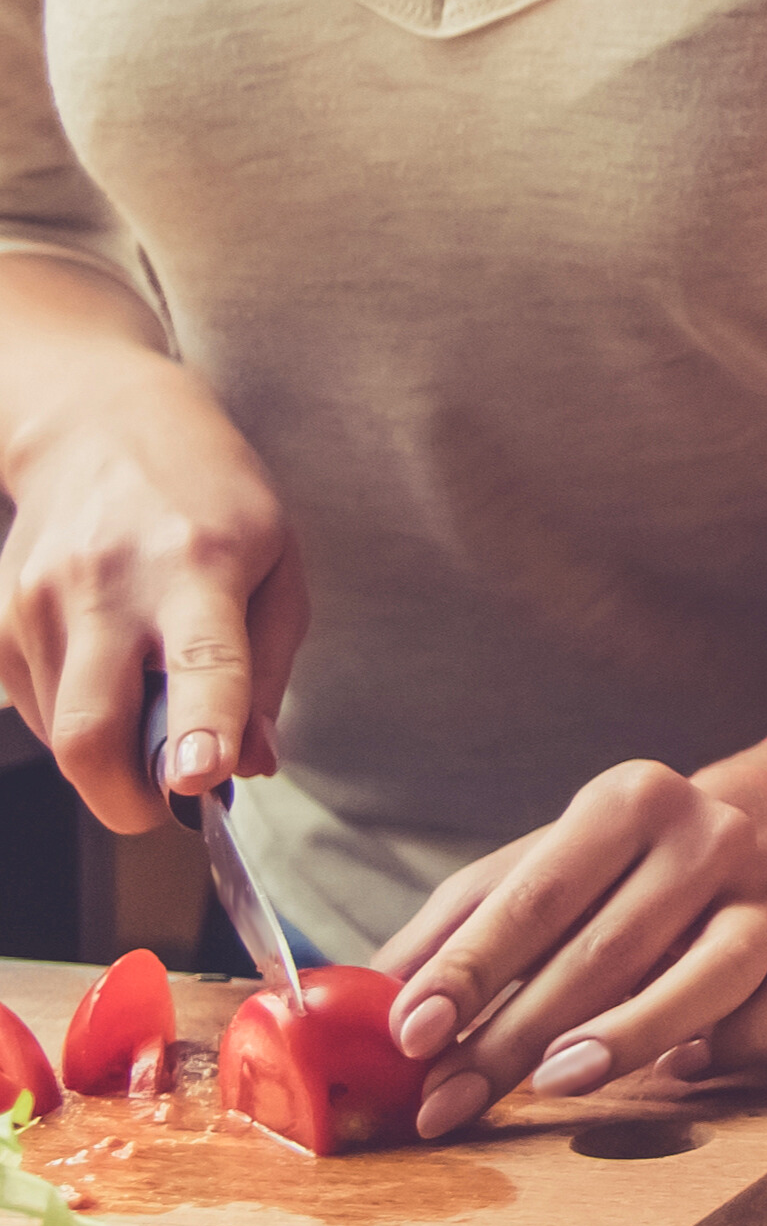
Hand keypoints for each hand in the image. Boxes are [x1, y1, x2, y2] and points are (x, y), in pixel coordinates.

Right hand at [0, 355, 305, 826]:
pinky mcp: (1, 620)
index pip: (202, 663)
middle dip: (126, 797)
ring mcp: (44, 602)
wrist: (102, 424)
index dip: (200, 728)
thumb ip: (268, 671)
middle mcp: (113, 584)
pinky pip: (37, 709)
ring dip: (108, 752)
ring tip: (148, 698)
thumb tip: (254, 763)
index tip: (198, 779)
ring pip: (62, 734)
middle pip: (93, 730)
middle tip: (168, 801)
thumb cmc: (211, 497)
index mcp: (202, 565)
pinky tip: (108, 670)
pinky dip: (78, 718)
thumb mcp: (279, 562)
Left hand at [378, 761, 766, 1139]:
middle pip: (608, 946)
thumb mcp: (521, 877)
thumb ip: (445, 937)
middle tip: (445, 1101)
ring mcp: (766, 898)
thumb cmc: (603, 879)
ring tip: (555, 1083)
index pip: (542, 890)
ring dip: (630, 1034)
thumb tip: (346, 1008)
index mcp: (632, 799)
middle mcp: (710, 837)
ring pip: (715, 972)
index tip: (411, 1032)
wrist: (742, 849)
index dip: (472, 966)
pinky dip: (739, 1044)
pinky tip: (682, 1072)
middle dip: (514, 1034)